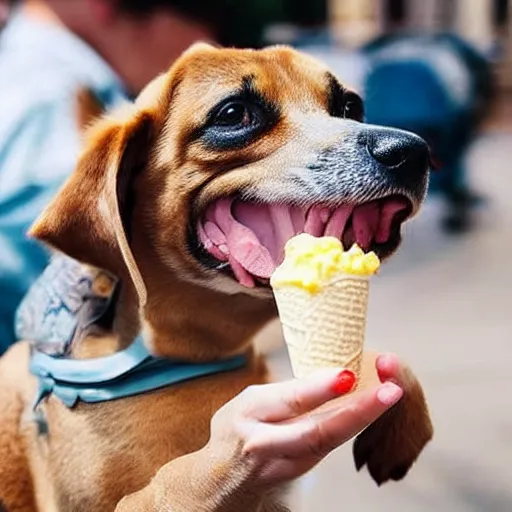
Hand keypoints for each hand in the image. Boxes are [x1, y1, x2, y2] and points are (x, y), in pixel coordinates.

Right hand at [205, 355, 403, 489]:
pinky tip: (369, 411)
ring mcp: (282, 465)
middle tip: (391, 391)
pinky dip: (350, 429)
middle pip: (316, 431)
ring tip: (389, 397)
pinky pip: (326, 449)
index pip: (290, 401)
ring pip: (326, 444)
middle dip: (357, 411)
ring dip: (361, 420)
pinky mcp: (297, 474)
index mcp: (249, 412)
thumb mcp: (253, 401)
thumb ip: (290, 393)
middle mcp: (263, 443)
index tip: (349, 374)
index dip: (320, 388)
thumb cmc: (240, 427)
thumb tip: (338, 377)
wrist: (223, 477)